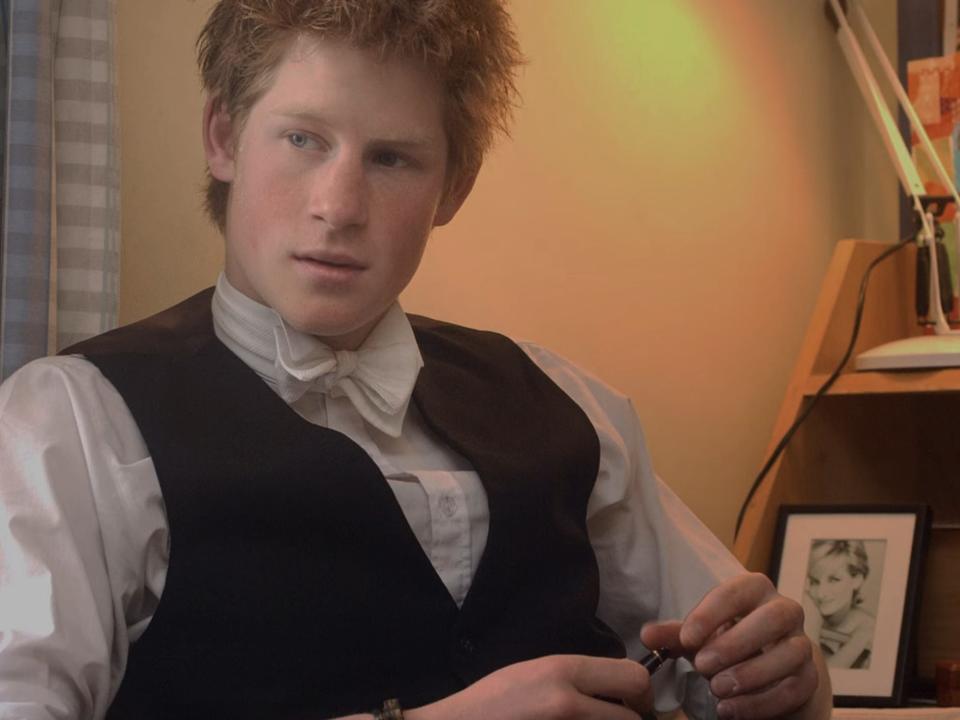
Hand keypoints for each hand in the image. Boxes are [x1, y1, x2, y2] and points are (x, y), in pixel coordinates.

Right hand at [407, 654, 652, 719]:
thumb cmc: (493, 700)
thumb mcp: (535, 672)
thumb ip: (575, 676)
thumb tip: (615, 687)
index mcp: (562, 671)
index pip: (633, 677)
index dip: (640, 694)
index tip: (632, 703)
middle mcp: (568, 701)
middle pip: (633, 717)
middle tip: (622, 719)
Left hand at [641, 573, 828, 719]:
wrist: (765, 674)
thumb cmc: (727, 644)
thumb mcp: (699, 638)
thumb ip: (674, 635)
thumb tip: (647, 636)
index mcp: (755, 592)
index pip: (738, 590)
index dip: (712, 613)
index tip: (686, 639)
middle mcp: (785, 612)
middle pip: (775, 617)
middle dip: (736, 642)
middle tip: (702, 666)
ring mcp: (802, 645)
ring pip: (791, 653)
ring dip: (751, 674)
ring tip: (716, 691)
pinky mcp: (809, 678)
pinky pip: (796, 688)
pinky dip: (762, 702)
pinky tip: (731, 710)